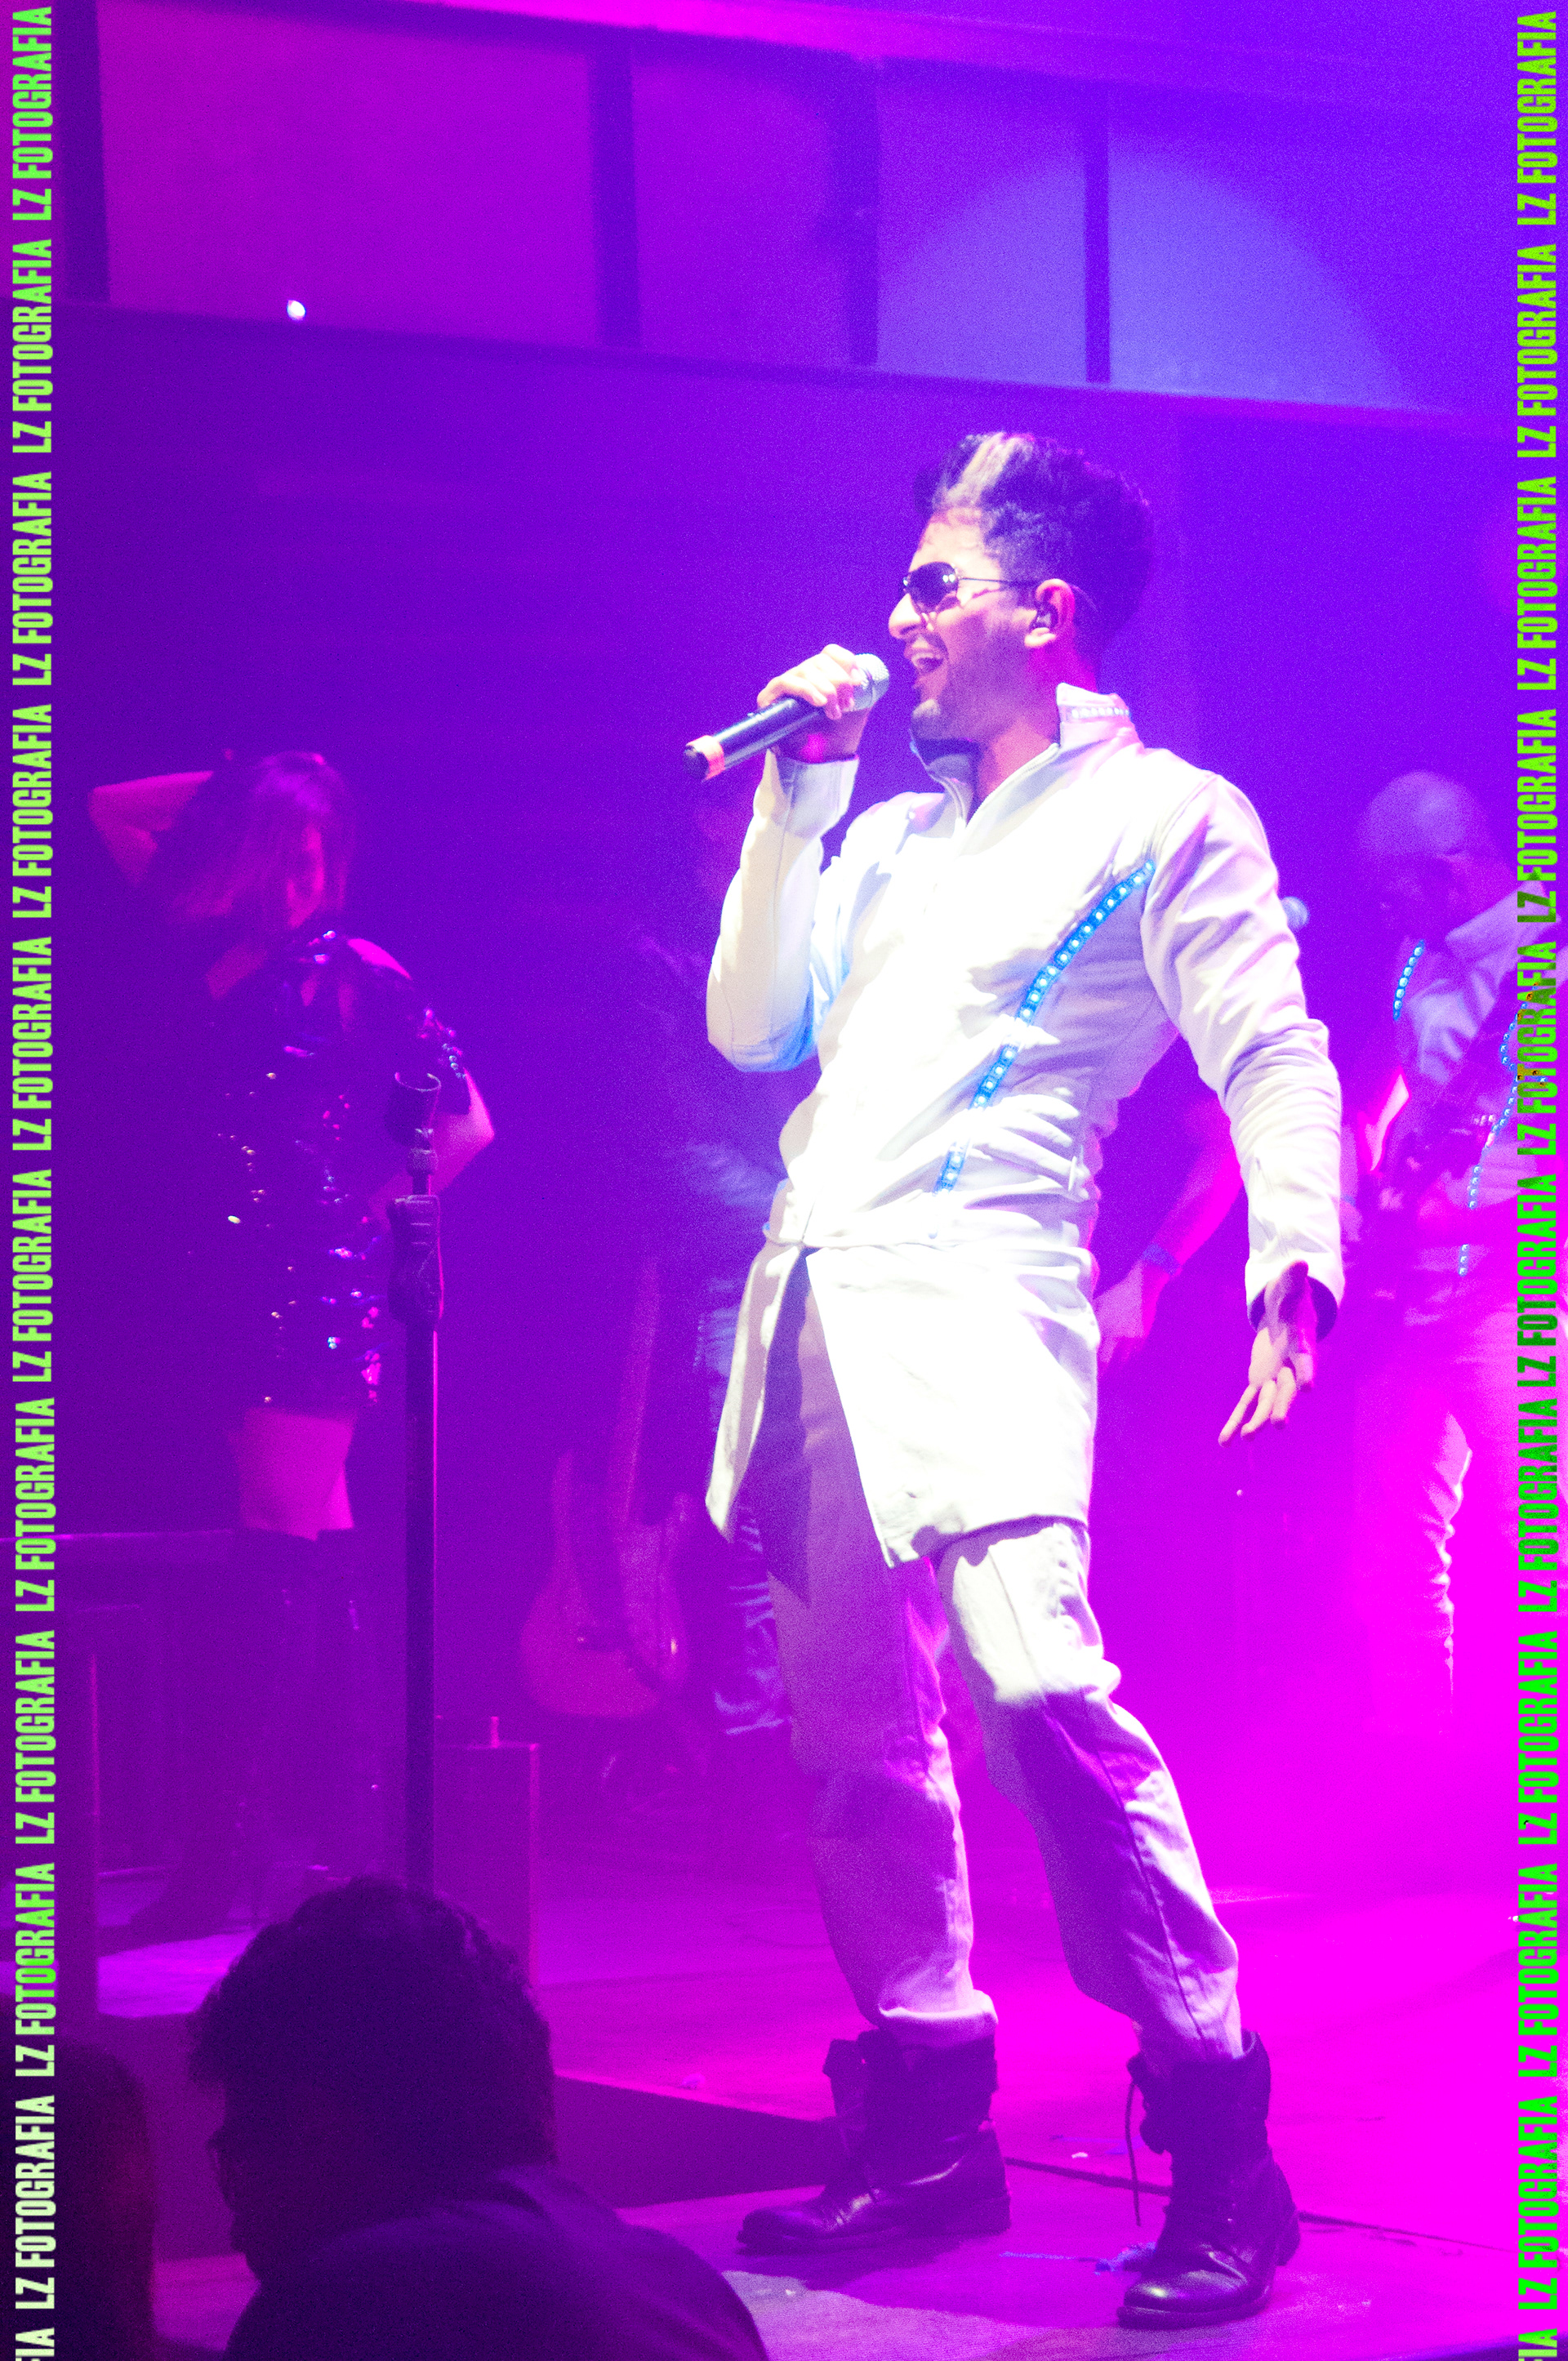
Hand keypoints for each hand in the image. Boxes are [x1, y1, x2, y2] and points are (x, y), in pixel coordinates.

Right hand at [758, 643, 872, 763]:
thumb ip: (859, 697)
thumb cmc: (829, 738)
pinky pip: (786, 682)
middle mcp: (802, 675)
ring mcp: (786, 684)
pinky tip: (819, 703)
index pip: (831, 653)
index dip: (846, 661)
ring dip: (826, 690)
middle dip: (839, 681)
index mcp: (820, 675)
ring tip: (833, 711)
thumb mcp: (851, 715)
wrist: (808, 763)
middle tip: (848, 705)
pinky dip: (806, 690)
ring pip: (806, 670)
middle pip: (820, 660)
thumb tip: (865, 679)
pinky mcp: (769, 695)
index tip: (858, 681)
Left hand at [1093, 1264, 1165, 1372]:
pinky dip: (1126, 1358)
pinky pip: (1133, 1354)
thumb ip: (1089, 1319)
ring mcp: (1132, 1339)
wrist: (1141, 1288)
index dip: (1093, 1368)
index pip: (1097, 1358)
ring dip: (1115, 1367)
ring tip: (1108, 1371)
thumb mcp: (1098, 1304)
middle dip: (1103, 1373)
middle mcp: (1119, 1337)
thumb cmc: (1115, 1295)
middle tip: (1096, 1377)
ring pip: (1122, 1362)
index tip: (1085, 1373)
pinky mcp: (1142, 1338)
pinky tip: (1120, 1357)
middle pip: (1109, 1364)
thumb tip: (1078, 1330)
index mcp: (1105, 1329)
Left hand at [1219, 1260, 1317, 1443]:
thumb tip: (1300, 1261)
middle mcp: (1290, 1368)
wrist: (1288, 1317)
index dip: (1307, 1372)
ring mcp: (1275, 1378)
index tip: (1310, 1387)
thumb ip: (1294, 1278)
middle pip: (1287, 1389)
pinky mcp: (1258, 1382)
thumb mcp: (1291, 1287)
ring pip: (1265, 1403)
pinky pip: (1245, 1403)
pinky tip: (1225, 1442)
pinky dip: (1235, 1421)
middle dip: (1281, 1406)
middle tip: (1278, 1425)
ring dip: (1255, 1421)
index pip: (1306, 1360)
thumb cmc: (1292, 1299)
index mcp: (1301, 1345)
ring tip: (1245, 1440)